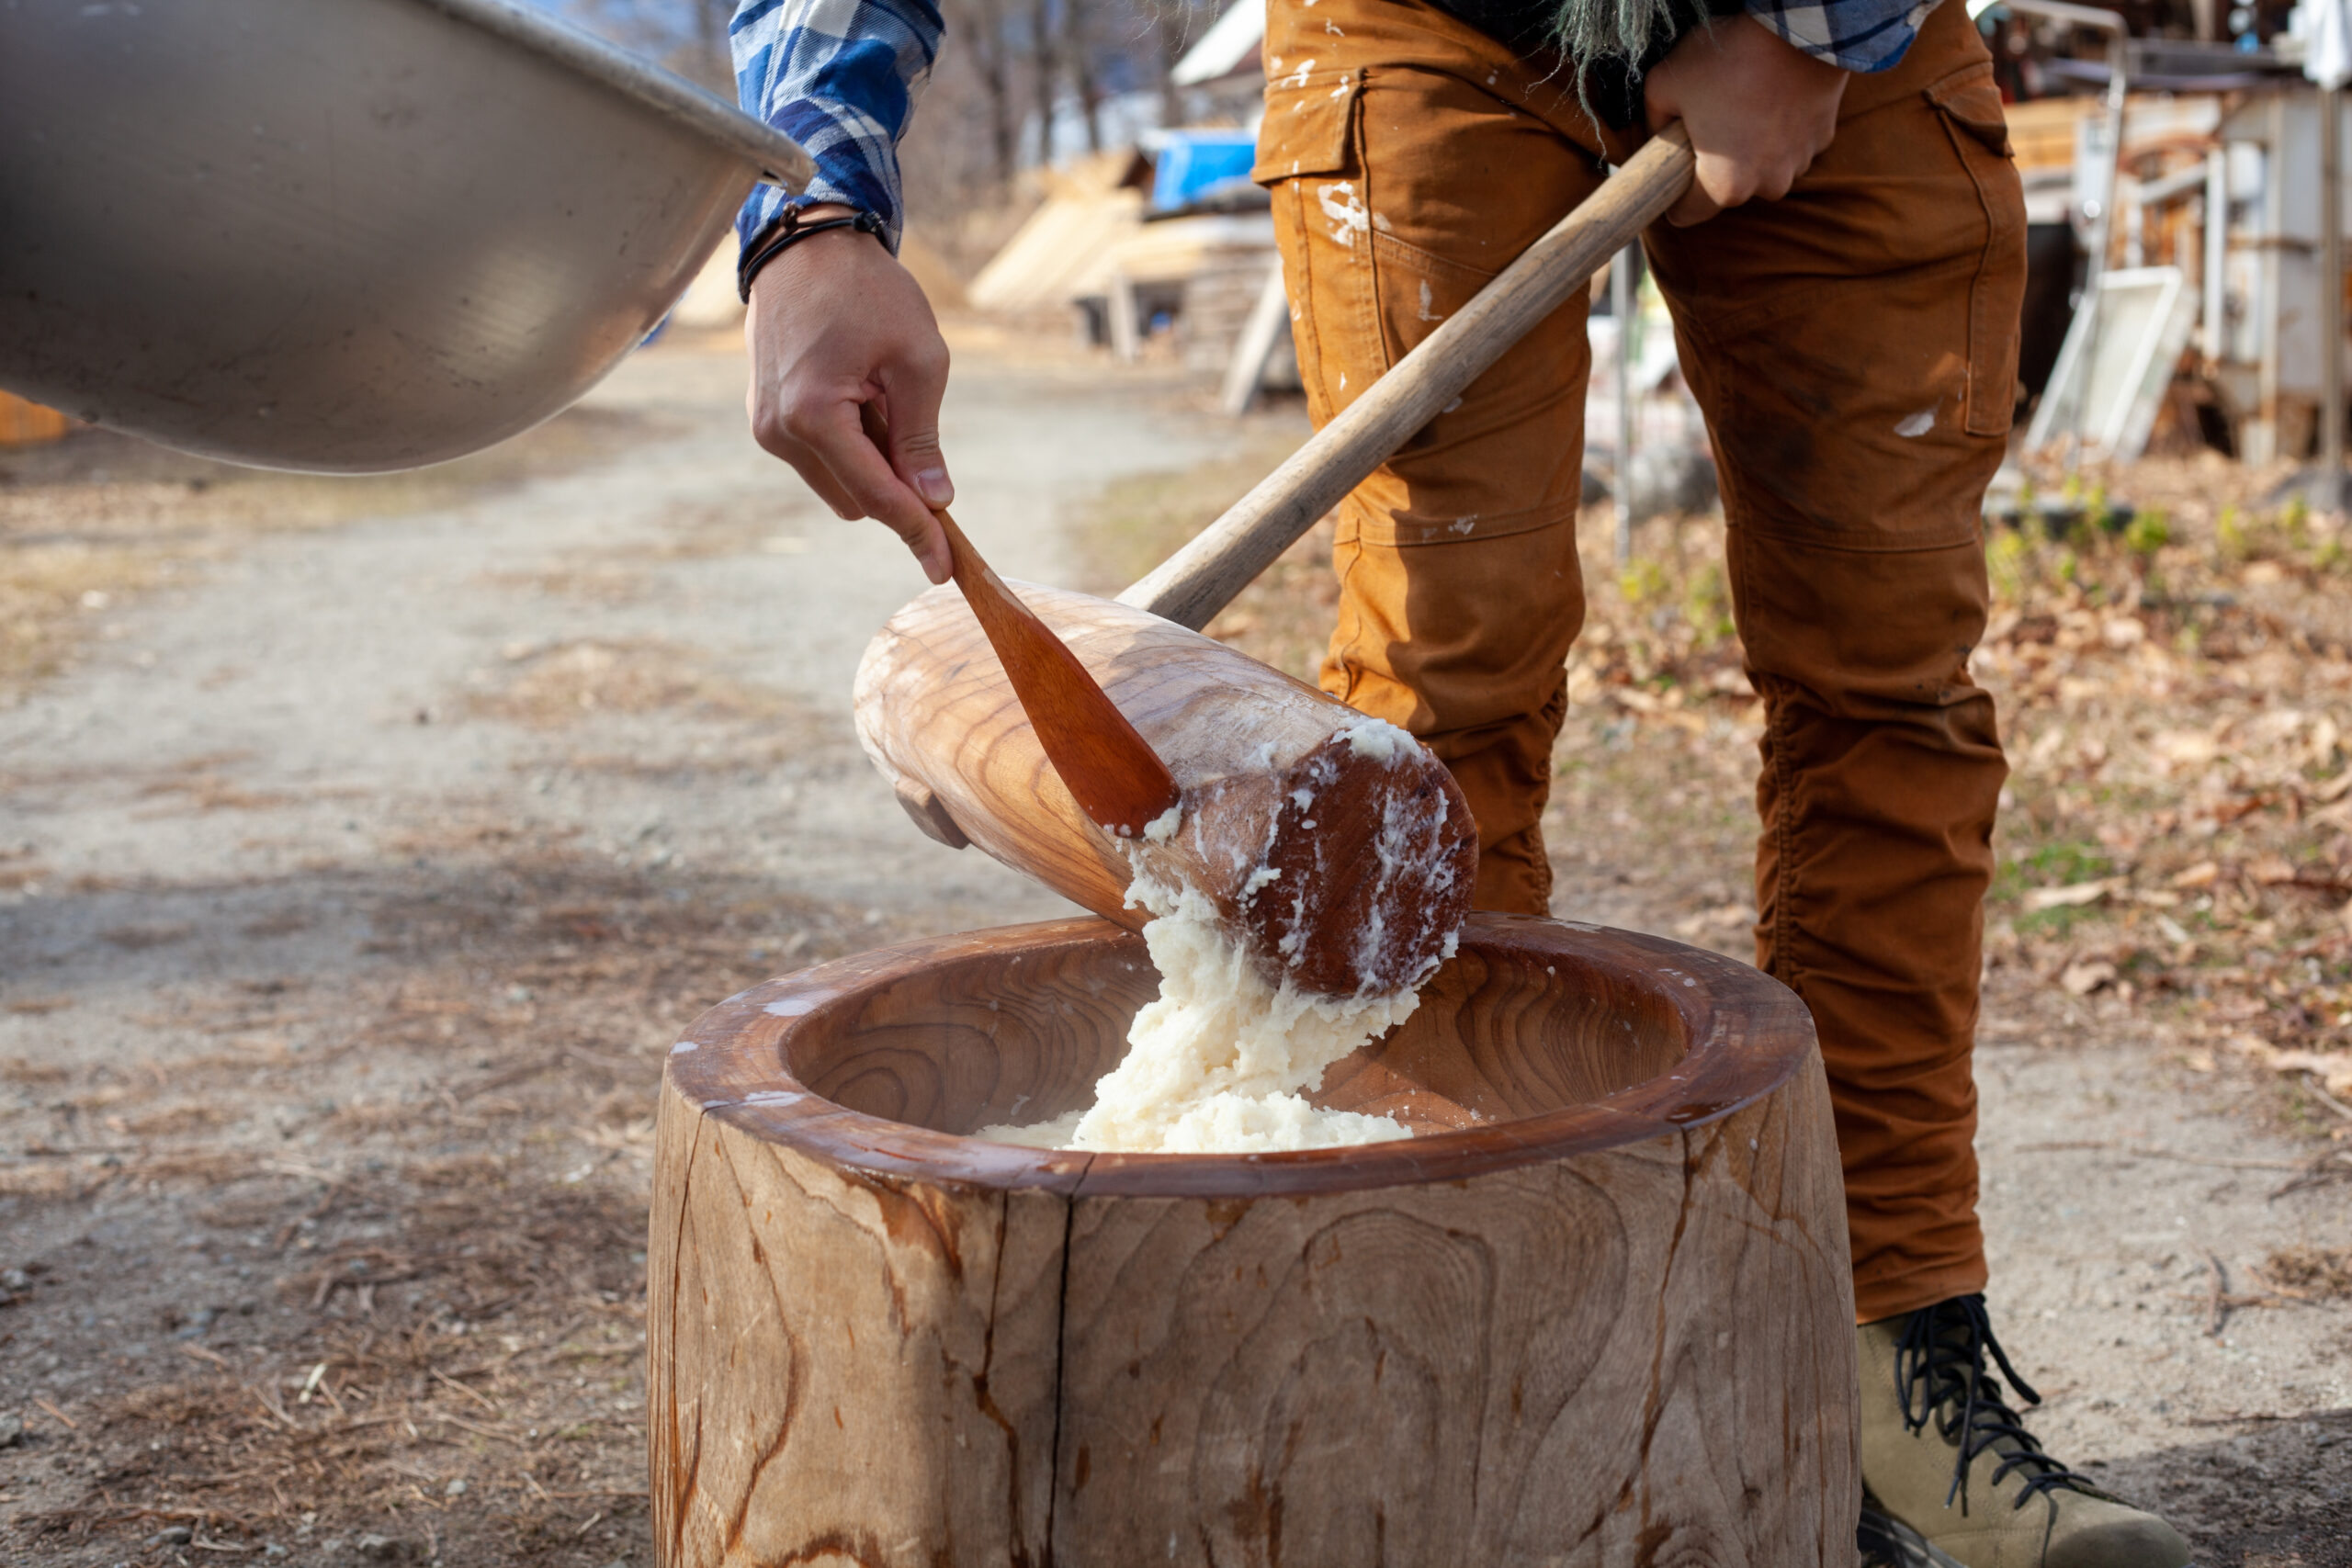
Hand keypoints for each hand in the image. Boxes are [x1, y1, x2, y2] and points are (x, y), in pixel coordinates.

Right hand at [745, 204, 953, 582]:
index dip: (917, 533)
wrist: (806, 245)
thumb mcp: (917, 360)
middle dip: (896, 484)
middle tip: (917, 425)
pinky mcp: (765, 419)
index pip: (877, 497)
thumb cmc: (868, 292)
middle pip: (857, 500)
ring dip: (872, 461)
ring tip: (878, 393)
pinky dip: (850, 443)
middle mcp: (779, 433)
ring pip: (839, 484)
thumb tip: (935, 501)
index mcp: (813, 417)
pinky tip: (856, 390)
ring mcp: (766, 428)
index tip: (945, 568)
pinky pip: (820, 458)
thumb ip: (923, 438)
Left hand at [1643, 16, 1847, 225]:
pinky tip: (1772, 97)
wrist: (1798, 27)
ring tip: (1743, 103)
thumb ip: (1652, 123)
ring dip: (1750, 147)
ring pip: (1760, 168)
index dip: (1671, 192)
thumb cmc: (1727, 58)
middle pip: (1726, 188)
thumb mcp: (1664, 85)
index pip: (1685, 214)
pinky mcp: (1822, 140)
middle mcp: (1766, 186)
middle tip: (1710, 120)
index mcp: (1724, 187)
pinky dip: (1779, 129)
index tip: (1672, 168)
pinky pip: (1790, 145)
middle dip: (1715, 163)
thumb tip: (1655, 138)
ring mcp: (1799, 164)